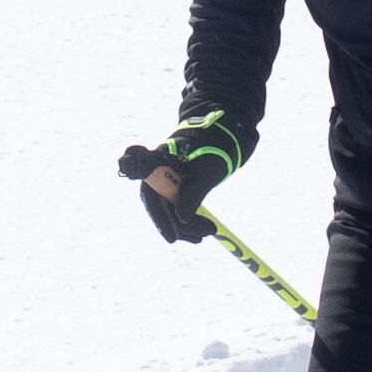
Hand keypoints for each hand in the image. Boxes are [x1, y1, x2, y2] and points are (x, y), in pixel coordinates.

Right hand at [123, 117, 247, 240]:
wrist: (221, 133)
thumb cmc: (213, 147)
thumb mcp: (206, 170)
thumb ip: (193, 193)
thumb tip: (182, 219)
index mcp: (158, 162)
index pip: (151, 194)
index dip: (160, 217)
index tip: (171, 237)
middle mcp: (157, 173)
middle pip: (160, 206)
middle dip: (178, 225)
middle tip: (200, 238)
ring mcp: (165, 180)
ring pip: (168, 209)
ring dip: (185, 226)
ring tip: (205, 236)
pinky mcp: (175, 186)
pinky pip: (176, 207)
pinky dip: (188, 220)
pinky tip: (201, 232)